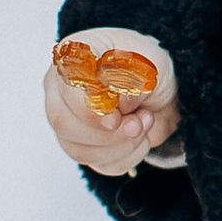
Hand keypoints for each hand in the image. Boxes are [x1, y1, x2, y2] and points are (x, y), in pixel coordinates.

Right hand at [44, 27, 179, 177]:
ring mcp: (67, 119)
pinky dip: (126, 156)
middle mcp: (60, 88)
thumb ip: (131, 79)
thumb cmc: (148, 67)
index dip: (89, 109)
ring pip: (79, 149)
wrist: (160, 89)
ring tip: (143, 123)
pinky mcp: (80, 145)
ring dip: (122, 144)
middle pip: (64, 122)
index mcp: (74, 57)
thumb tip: (117, 103)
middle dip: (109, 132)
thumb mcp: (150, 63)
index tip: (115, 119)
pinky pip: (97, 163)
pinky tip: (138, 138)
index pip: (66, 85)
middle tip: (139, 122)